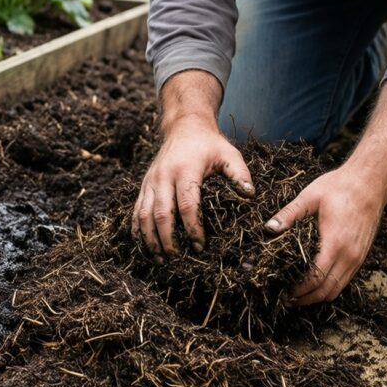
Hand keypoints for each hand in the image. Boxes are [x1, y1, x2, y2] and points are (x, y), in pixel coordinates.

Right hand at [132, 119, 254, 261]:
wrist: (184, 127)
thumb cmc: (209, 144)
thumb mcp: (229, 154)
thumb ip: (240, 174)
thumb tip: (250, 195)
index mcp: (185, 170)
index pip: (187, 205)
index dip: (193, 228)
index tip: (200, 246)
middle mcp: (163, 176)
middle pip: (162, 214)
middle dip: (168, 239)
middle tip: (177, 258)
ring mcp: (150, 182)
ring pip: (144, 215)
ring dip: (149, 239)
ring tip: (160, 258)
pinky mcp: (144, 186)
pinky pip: (136, 211)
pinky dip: (137, 230)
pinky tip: (144, 245)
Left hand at [264, 165, 386, 305]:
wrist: (370, 183)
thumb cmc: (340, 187)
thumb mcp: (310, 197)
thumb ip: (289, 215)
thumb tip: (268, 228)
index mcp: (335, 243)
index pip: (316, 279)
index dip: (299, 290)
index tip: (283, 291)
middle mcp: (350, 255)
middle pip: (326, 291)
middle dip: (306, 299)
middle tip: (287, 299)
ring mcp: (358, 258)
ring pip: (337, 289)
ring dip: (318, 296)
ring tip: (299, 296)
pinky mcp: (361, 256)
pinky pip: (345, 280)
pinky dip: (330, 287)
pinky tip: (316, 283)